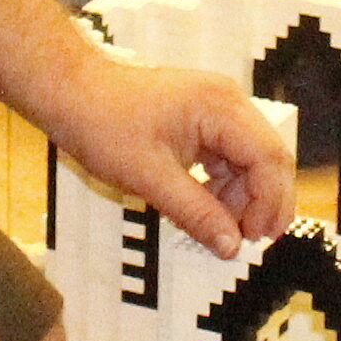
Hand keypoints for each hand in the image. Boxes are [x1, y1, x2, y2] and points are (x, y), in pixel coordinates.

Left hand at [49, 56, 291, 257]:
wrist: (71, 93)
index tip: (253, 238)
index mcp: (221, 107)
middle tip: (248, 241)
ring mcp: (216, 110)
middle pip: (267, 157)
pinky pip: (228, 158)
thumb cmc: (103, 124)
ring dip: (240, 198)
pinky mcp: (203, 121)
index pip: (268, 157)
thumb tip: (230, 247)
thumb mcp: (150, 177)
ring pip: (249, 162)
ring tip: (219, 230)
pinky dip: (222, 187)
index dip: (268, 202)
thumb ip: (196, 213)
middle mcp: (228, 102)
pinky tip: (206, 210)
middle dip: (262, 202)